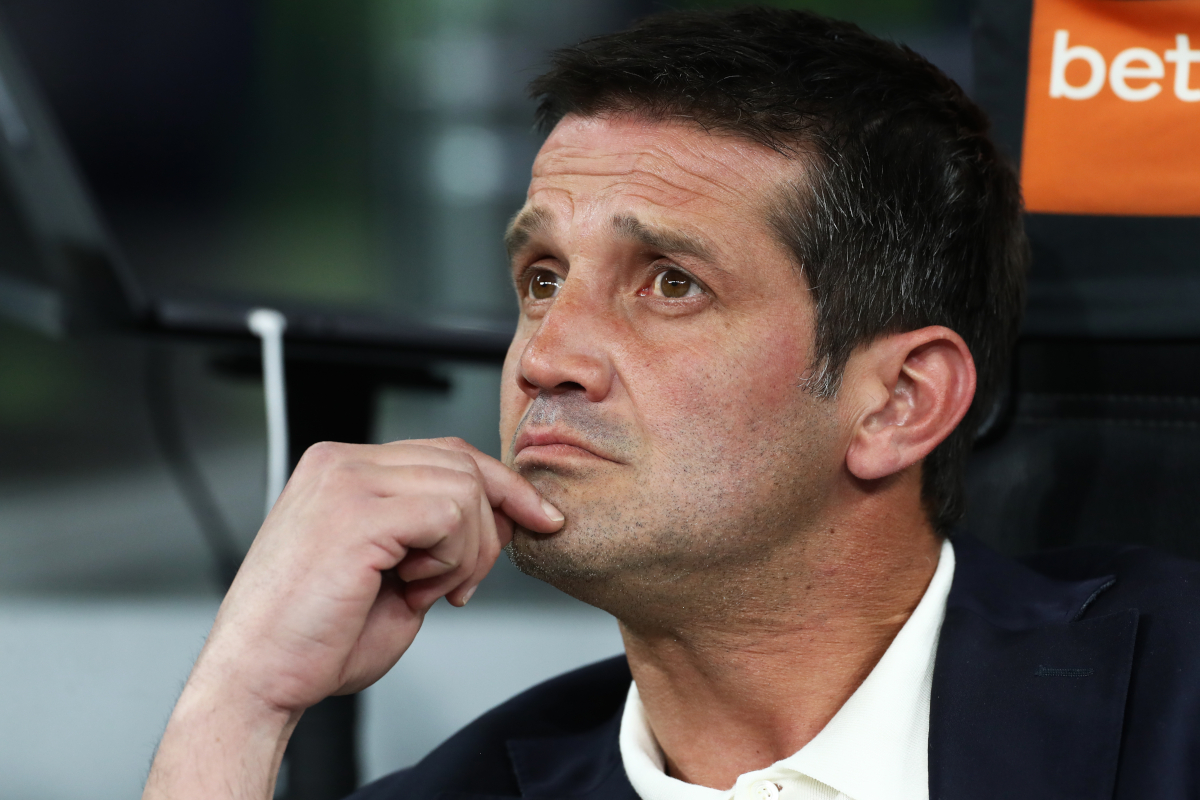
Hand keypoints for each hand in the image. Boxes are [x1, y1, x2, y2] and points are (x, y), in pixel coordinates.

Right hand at [143, 437, 563, 799]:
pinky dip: (451, 560)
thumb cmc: (317, 638)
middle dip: (488, 530)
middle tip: (459, 587)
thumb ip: (441, 534)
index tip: (542, 518)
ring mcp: (346, 480)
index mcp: (343, 469)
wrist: (258, 679)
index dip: (502, 487)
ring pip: (464, 489)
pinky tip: (415, 589)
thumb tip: (506, 514)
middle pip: (463, 463)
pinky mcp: (357, 511)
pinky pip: (450, 515)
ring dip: (466, 553)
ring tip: (423, 591)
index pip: (446, 453)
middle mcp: (341, 462)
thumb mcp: (398, 572)